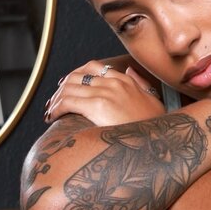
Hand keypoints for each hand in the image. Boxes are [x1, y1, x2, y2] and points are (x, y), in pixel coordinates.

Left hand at [44, 60, 164, 126]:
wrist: (159, 142)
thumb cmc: (157, 128)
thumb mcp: (154, 100)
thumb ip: (141, 83)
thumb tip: (129, 70)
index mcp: (125, 80)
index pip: (93, 67)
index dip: (76, 75)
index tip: (67, 86)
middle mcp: (113, 82)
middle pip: (76, 75)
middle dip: (61, 87)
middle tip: (54, 101)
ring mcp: (105, 93)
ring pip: (68, 87)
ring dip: (56, 99)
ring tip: (50, 111)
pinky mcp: (97, 106)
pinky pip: (67, 101)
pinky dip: (56, 107)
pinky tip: (52, 117)